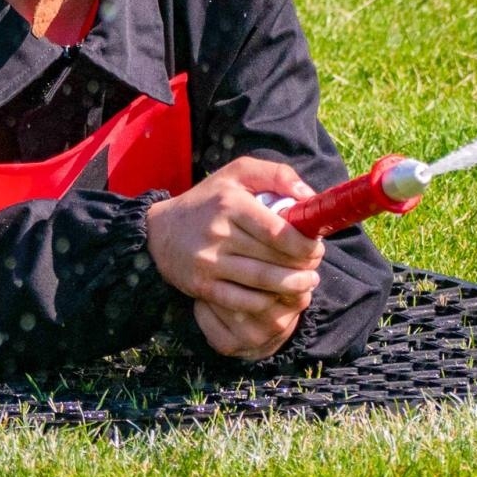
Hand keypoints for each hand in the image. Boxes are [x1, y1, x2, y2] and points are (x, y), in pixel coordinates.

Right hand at [146, 156, 324, 357]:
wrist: (159, 231)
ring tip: (307, 283)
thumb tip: (309, 196)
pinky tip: (279, 297)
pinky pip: (244, 301)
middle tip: (315, 265)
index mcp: (230, 204)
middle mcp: (218, 233)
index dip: (305, 244)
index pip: (278, 231)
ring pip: (263, 282)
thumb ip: (276, 174)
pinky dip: (267, 303)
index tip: (317, 246)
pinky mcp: (203, 286)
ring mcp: (209, 262)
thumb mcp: (237, 173)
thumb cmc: (208, 200)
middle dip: (304, 266)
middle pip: (274, 258)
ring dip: (293, 287)